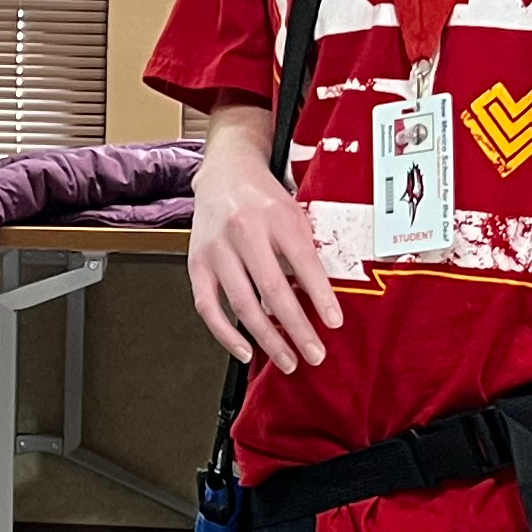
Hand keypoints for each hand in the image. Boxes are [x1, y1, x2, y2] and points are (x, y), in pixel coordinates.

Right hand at [187, 109, 342, 374]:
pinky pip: (209, 306)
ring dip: (267, 338)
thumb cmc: (264, 197)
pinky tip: (245, 351)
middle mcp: (244, 231)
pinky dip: (226, 334)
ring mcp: (217, 249)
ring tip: (288, 360)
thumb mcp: (294, 212)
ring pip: (243, 304)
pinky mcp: (196, 262)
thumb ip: (307, 250)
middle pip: (273, 290)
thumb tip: (323, 299)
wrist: (225, 171)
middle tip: (315, 354)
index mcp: (277, 216)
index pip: (303, 262)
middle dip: (297, 328)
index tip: (334, 323)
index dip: (321, 296)